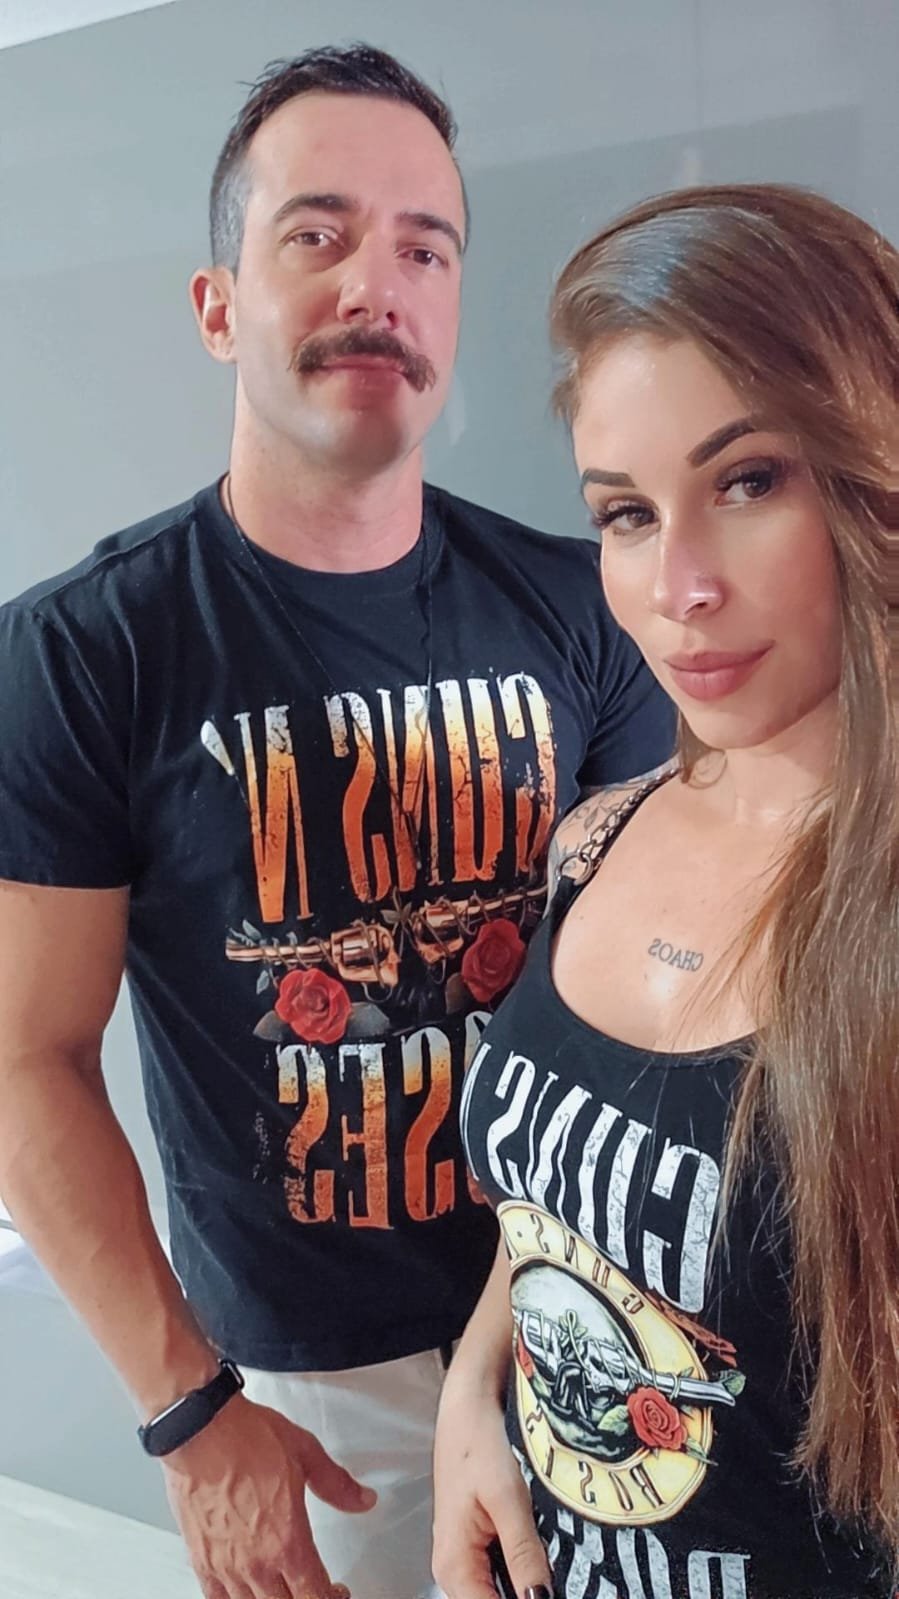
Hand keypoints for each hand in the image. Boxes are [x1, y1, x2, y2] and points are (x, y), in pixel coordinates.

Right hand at [161, 1392, 376, 1598]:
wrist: (201, 1430)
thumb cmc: (246, 1439)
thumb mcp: (305, 1453)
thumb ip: (336, 1484)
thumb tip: (362, 1499)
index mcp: (288, 1541)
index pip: (315, 1595)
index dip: (331, 1597)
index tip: (336, 1590)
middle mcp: (258, 1563)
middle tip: (314, 1587)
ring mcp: (227, 1566)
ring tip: (282, 1587)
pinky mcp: (201, 1560)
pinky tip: (245, 1590)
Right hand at [432, 1384, 550, 1598]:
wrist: (467, 1404)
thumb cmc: (477, 1441)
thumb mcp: (506, 1497)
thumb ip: (523, 1553)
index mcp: (454, 1565)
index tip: (559, 1593)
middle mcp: (454, 1569)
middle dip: (533, 1595)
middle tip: (572, 1576)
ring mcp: (465, 1557)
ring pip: (502, 1591)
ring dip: (532, 1585)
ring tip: (565, 1569)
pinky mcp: (478, 1542)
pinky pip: (503, 1571)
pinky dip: (527, 1568)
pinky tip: (550, 1555)